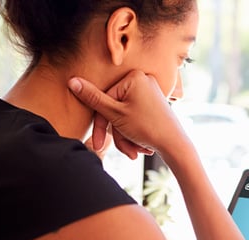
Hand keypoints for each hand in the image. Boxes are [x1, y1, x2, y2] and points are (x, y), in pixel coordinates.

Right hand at [68, 71, 185, 159]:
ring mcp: (150, 92)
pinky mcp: (154, 103)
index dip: (101, 125)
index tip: (99, 144)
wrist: (176, 145)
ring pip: (125, 116)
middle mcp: (143, 80)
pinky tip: (142, 147)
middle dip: (119, 134)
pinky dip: (135, 132)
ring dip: (127, 137)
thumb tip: (72, 81)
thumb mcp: (116, 114)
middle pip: (115, 109)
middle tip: (127, 152)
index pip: (104, 99)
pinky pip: (136, 117)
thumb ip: (93, 98)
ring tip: (136, 152)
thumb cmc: (147, 128)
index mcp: (133, 76)